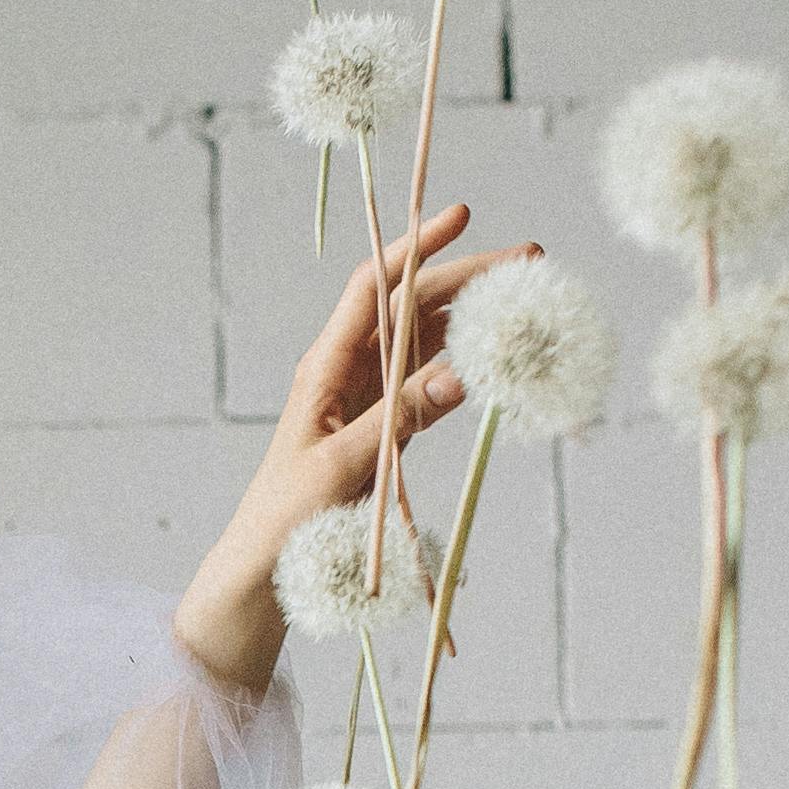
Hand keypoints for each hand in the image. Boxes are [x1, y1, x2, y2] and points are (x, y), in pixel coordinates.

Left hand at [173, 204, 538, 689]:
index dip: (418, 246)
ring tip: (524, 299)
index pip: (375, 287)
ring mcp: (370, 399)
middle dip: (468, 276)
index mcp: (325, 366)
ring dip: (473, 316)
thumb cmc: (285, 518)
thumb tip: (459, 373)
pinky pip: (433, 385)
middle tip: (528, 260)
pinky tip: (499, 355)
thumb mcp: (343, 466)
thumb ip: (400, 419)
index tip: (464, 216)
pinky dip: (467, 366)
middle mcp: (349, 371)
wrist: (260, 571)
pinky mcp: (387, 431)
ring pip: (428, 340)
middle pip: (414, 306)